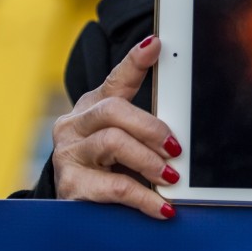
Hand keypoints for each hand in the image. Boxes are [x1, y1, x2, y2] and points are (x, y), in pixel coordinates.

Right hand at [51, 36, 180, 218]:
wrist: (73, 202)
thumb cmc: (105, 165)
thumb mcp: (124, 140)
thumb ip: (146, 128)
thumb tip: (183, 132)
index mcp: (92, 106)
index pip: (115, 79)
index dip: (135, 61)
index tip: (155, 45)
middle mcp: (75, 124)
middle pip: (114, 110)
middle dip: (151, 128)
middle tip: (176, 148)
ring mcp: (68, 154)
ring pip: (112, 143)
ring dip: (148, 161)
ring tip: (171, 176)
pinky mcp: (71, 185)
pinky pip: (113, 187)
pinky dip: (143, 197)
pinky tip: (161, 206)